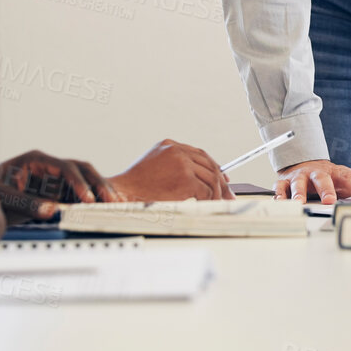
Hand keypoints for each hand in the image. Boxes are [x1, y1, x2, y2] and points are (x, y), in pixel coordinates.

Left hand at [0, 149, 113, 220]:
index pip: (66, 167)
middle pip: (82, 169)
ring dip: (101, 190)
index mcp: (36, 159)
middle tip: (110, 201)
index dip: (79, 184)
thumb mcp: (5, 197)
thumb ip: (27, 203)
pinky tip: (107, 205)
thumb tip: (51, 210)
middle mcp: (50, 164)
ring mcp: (56, 174)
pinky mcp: (59, 186)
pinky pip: (82, 189)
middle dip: (99, 185)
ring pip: (86, 177)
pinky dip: (95, 196)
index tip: (87, 199)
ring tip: (116, 203)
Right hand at [111, 139, 232, 200]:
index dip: (213, 166)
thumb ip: (174, 165)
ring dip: (217, 193)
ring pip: (210, 177)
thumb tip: (196, 177)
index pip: (199, 154)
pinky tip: (207, 205)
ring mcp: (182, 163)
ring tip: (218, 202)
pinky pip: (206, 190)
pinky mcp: (185, 178)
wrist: (122, 192)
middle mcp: (177, 150)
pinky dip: (210, 200)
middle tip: (228, 193)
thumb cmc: (135, 185)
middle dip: (220, 180)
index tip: (223, 177)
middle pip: (208, 163)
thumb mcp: (154, 166)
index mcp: (169, 145)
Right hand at [275, 159, 350, 203]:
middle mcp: (323, 173)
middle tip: (330, 201)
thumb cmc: (335, 177)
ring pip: (302, 183)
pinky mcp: (287, 181)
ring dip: (301, 192)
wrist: (306, 165)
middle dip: (327, 189)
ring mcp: (304, 177)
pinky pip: (281, 187)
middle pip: (326, 179)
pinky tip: (281, 202)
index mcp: (341, 173)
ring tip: (300, 203)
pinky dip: (280, 194)